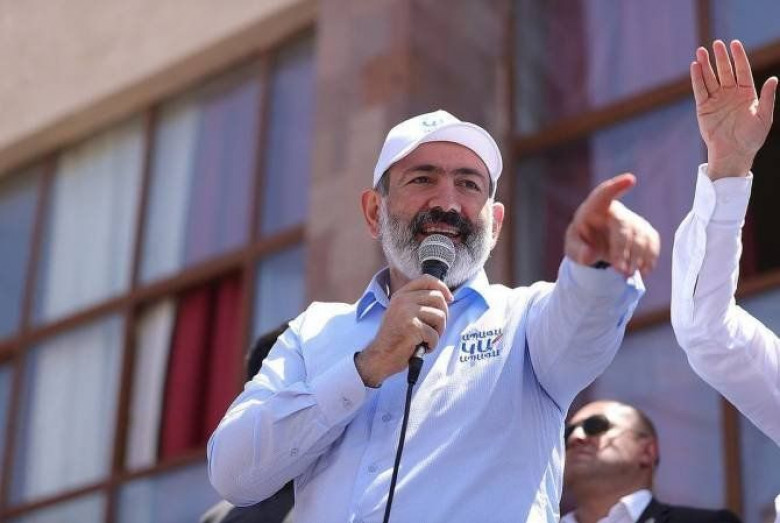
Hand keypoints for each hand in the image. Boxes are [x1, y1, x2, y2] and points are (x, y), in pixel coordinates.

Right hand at [355, 275, 452, 386]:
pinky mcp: (412, 327)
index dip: (442, 287)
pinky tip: (422, 347)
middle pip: (438, 298)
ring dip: (438, 332)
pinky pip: (434, 334)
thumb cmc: (396, 339)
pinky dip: (432, 344)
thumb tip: (446, 298)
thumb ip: (418, 303)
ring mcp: (406, 312)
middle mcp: (403, 300)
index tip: (449, 299)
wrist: (380, 357)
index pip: (426, 279)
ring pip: (439, 316)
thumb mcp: (403, 314)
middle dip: (443, 315)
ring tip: (427, 339)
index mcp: (401, 295)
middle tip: (435, 329)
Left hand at [564, 174, 659, 277]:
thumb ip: (579, 252)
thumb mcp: (573, 250)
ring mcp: (633, 219)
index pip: (604, 194)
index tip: (630, 179)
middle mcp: (616, 210)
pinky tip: (642, 271)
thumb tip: (589, 255)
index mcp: (594, 208)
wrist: (596, 246)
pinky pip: (652, 243)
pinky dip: (649, 258)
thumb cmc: (582, 243)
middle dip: (623, 249)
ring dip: (637, 258)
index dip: (617, 186)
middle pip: (624, 226)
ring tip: (627, 275)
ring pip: (641, 236)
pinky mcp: (645, 231)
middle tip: (621, 271)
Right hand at [691, 40, 776, 178]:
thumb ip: (767, 98)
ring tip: (701, 51)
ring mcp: (716, 100)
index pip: (742, 70)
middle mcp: (730, 94)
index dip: (738, 57)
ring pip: (710, 78)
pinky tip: (695, 67)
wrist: (733, 153)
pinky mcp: (703, 108)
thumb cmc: (752, 138)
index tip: (734, 44)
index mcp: (746, 93)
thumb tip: (774, 79)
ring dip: (705, 65)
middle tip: (716, 44)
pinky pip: (700, 90)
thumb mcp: (764, 117)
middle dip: (720, 58)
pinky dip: (697, 78)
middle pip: (725, 71)